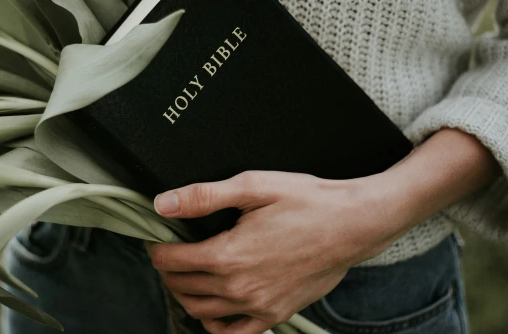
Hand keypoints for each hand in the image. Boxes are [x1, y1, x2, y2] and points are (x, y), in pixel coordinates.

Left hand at [146, 128, 499, 333]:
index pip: (172, 261)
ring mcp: (258, 306)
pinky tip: (213, 308)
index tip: (154, 239)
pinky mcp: (276, 314)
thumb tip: (163, 203)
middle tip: (168, 253)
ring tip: (186, 275)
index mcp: (228, 255)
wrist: (353, 224)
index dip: (156, 248)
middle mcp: (239, 288)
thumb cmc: (307, 202)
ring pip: (202, 312)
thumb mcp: (252, 187)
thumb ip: (203, 196)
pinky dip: (215, 325)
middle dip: (167, 271)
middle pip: (182, 287)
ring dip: (185, 294)